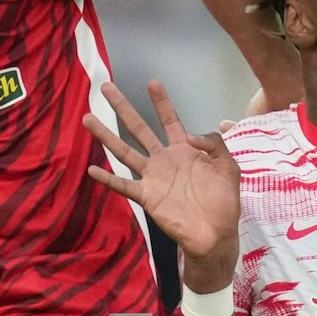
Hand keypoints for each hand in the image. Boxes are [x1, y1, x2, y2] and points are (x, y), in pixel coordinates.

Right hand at [85, 81, 240, 278]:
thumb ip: (214, 145)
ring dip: (106, 136)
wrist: (216, 233)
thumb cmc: (223, 201)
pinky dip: (108, 178)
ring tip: (88, 118)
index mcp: (185, 150)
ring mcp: (153, 177)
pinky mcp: (147, 196)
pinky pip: (124, 185)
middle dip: (123, 108)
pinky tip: (93, 168)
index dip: (161, 102)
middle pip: (139, 129)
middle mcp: (164, 160)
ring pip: (125, 152)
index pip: (170, 121)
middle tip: (106, 88)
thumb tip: (190, 135)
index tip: (152, 82)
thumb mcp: (228, 167)